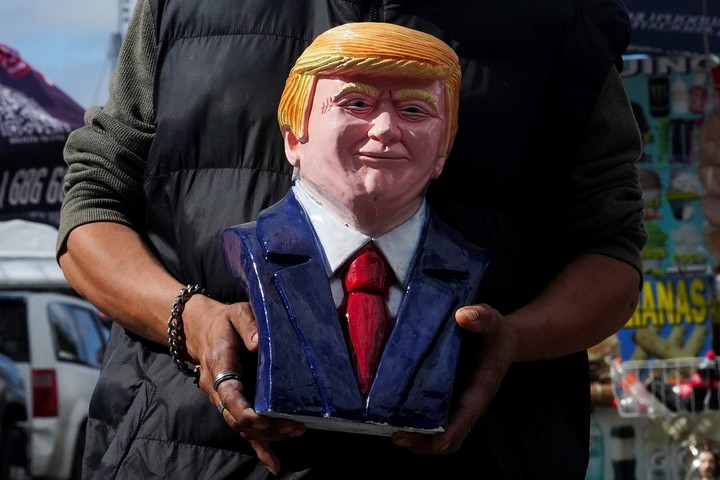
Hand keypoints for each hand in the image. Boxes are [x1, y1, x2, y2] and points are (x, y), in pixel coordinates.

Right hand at [185, 297, 305, 473]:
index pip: (230, 396)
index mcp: (219, 365)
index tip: (268, 418)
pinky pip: (243, 430)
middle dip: (267, 427)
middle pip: (239, 419)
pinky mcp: (231, 405)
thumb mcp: (237, 313)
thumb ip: (248, 325)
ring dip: (268, 436)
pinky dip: (259, 448)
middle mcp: (218, 388)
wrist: (200, 328)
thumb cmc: (225, 321)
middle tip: (297, 425)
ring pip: (242, 428)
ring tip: (295, 433)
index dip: (247, 411)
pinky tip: (273, 463)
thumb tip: (260, 343)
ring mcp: (223, 400)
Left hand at [391, 303, 515, 454]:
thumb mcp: (491, 320)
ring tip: (389, 429)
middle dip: (423, 443)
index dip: (444, 436)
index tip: (422, 439)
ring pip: (439, 434)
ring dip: (417, 438)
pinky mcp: (447, 400)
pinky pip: (433, 420)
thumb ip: (481, 317)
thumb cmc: (495, 331)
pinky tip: (394, 414)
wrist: (502, 340)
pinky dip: (416, 423)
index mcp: (481, 390)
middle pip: (449, 439)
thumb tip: (463, 316)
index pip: (464, 421)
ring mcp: (458, 405)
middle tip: (396, 436)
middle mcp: (469, 404)